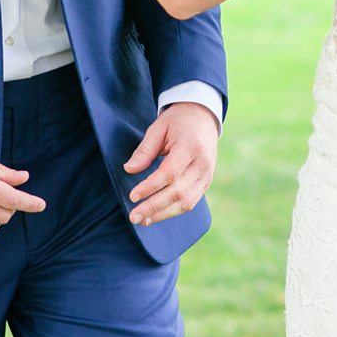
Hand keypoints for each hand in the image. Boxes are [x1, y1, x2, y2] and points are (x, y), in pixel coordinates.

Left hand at [124, 102, 220, 225]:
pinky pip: (191, 201)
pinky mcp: (207, 182)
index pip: (169, 173)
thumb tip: (129, 170)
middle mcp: (202, 163)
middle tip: (134, 216)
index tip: (132, 196)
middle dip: (154, 207)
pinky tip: (157, 214)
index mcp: (190, 146)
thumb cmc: (178, 121)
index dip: (150, 187)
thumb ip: (145, 150)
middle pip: (178, 191)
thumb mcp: (158, 128)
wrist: (203, 116)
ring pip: (186, 201)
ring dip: (163, 214)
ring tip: (143, 220)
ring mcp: (207, 174)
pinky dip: (173, 210)